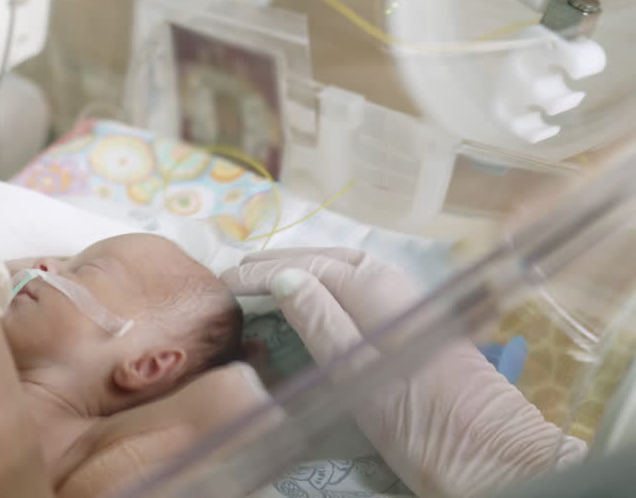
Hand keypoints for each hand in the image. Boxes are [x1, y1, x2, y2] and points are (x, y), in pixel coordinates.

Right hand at [223, 248, 586, 497]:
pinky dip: (328, 287)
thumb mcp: (357, 374)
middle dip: (282, 261)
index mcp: (377, 290)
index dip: (264, 270)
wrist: (492, 459)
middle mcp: (395, 286)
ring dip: (305, 269)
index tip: (224, 278)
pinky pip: (361, 290)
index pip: (309, 266)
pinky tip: (314, 303)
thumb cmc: (420, 421)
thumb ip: (320, 321)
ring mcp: (409, 306)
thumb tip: (283, 278)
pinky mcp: (417, 329)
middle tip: (238, 271)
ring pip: (348, 271)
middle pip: (330, 259)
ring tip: (266, 280)